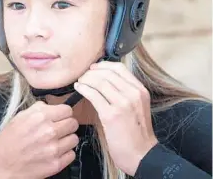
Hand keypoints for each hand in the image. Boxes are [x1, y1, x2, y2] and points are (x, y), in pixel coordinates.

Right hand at [0, 101, 78, 178]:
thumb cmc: (9, 139)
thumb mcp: (21, 115)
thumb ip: (40, 108)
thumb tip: (53, 106)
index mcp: (41, 116)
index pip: (67, 110)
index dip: (64, 113)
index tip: (60, 117)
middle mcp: (50, 131)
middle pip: (73, 123)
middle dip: (67, 125)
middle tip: (59, 129)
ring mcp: (54, 148)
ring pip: (74, 138)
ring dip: (67, 139)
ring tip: (56, 141)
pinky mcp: (56, 164)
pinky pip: (71, 154)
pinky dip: (65, 153)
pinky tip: (55, 152)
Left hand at [74, 61, 157, 175]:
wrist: (141, 155)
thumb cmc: (136, 132)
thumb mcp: (137, 106)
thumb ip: (125, 91)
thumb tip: (105, 79)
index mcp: (140, 90)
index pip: (119, 68)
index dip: (104, 65)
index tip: (94, 67)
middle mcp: (133, 93)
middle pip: (107, 73)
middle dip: (92, 72)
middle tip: (84, 75)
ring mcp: (123, 103)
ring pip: (99, 82)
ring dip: (86, 79)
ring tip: (80, 82)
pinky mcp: (111, 115)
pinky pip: (93, 94)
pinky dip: (83, 88)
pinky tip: (78, 88)